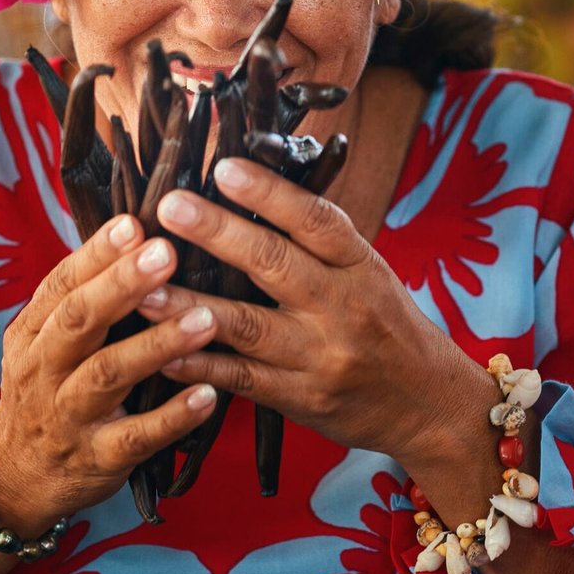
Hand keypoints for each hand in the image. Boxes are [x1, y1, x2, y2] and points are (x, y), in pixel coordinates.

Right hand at [0, 214, 219, 532]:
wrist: (16, 476)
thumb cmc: (47, 390)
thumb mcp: (43, 341)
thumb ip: (82, 296)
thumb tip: (136, 232)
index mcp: (33, 332)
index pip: (62, 284)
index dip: (97, 254)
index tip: (134, 224)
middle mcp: (44, 369)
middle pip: (80, 320)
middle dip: (123, 285)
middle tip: (167, 253)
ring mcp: (69, 415)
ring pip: (110, 374)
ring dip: (159, 344)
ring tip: (206, 318)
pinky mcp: (98, 457)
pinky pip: (138, 437)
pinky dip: (174, 416)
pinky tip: (209, 394)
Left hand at [142, 157, 477, 465]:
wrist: (429, 407)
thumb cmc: (390, 327)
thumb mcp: (370, 273)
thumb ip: (319, 241)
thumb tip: (256, 185)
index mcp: (360, 267)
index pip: (317, 220)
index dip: (270, 192)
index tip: (224, 167)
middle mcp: (342, 308)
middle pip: (275, 264)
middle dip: (217, 233)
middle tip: (169, 206)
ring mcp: (320, 357)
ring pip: (246, 326)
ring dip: (189, 305)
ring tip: (143, 287)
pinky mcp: (300, 399)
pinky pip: (241, 380)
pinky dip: (198, 366)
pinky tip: (160, 353)